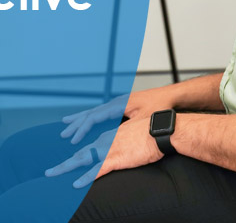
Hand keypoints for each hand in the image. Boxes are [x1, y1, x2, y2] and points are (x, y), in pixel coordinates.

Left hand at [45, 117, 162, 187]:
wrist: (160, 131)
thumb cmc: (151, 132)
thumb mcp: (134, 134)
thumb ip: (125, 140)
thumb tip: (123, 146)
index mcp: (110, 135)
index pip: (89, 147)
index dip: (76, 154)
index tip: (68, 161)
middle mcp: (105, 141)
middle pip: (80, 153)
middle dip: (63, 163)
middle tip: (48, 172)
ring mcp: (109, 150)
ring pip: (83, 160)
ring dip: (66, 167)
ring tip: (51, 175)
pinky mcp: (117, 159)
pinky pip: (97, 170)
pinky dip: (86, 178)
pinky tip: (76, 185)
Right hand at [60, 88, 174, 144]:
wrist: (171, 96)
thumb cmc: (160, 107)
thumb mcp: (144, 119)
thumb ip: (128, 127)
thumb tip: (113, 137)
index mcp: (119, 104)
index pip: (95, 117)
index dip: (83, 128)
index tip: (73, 140)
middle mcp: (117, 102)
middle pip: (91, 113)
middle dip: (77, 123)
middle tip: (63, 133)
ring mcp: (119, 103)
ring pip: (95, 111)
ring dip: (82, 119)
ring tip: (67, 124)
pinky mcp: (123, 106)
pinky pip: (102, 112)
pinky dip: (91, 117)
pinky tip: (88, 121)